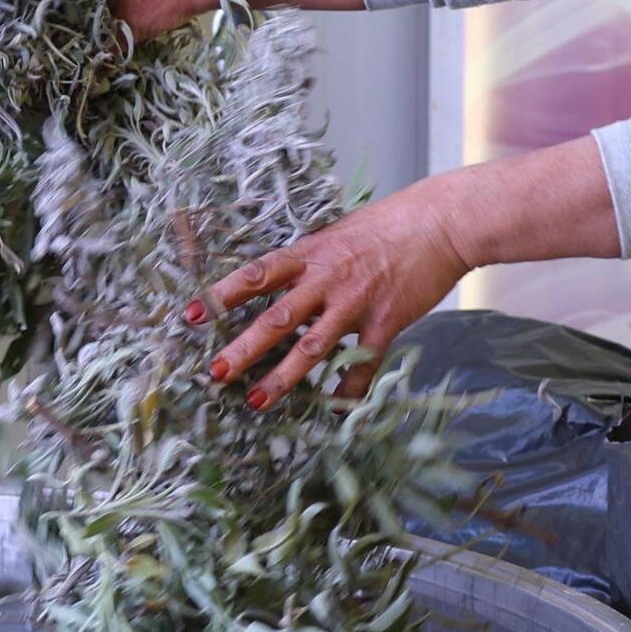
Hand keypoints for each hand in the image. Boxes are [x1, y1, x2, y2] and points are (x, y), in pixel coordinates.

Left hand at [189, 184, 471, 404]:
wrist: (441, 223)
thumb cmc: (388, 225)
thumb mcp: (337, 234)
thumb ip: (308, 262)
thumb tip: (278, 283)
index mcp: (310, 254)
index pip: (257, 275)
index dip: (221, 295)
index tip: (190, 315)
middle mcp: (327, 280)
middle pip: (276, 318)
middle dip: (242, 349)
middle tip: (214, 373)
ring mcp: (356, 303)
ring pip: (311, 347)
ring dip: (281, 379)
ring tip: (255, 402)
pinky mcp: (386, 322)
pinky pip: (362, 364)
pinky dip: (346, 389)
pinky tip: (332, 409)